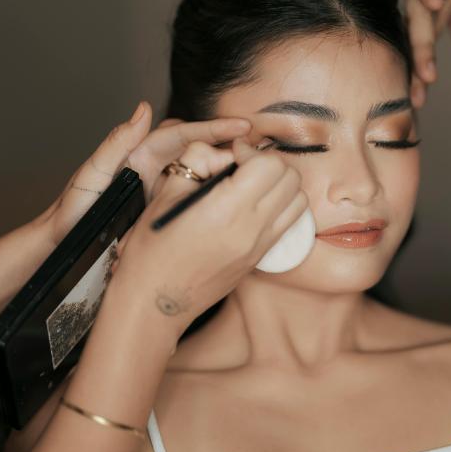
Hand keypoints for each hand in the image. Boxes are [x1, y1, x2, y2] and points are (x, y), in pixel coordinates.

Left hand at [38, 102, 251, 245]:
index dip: (213, 129)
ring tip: (259, 168)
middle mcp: (156, 167)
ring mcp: (164, 190)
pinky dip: (219, 194)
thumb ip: (116, 143)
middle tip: (262, 145)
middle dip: (231, 143)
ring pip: (204, 173)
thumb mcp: (92, 175)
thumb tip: (142, 108)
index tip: (241, 127)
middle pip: (200, 148)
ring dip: (230, 168)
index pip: (183, 134)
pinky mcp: (167, 212)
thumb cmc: (73, 211)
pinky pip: (197, 198)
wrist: (65, 248)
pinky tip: (238, 198)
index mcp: (140, 154)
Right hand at [110, 138, 307, 338]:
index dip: (251, 150)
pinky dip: (281, 206)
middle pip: (290, 178)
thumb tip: (225, 150)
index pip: (269, 165)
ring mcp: (259, 246)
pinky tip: (253, 206)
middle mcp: (250, 228)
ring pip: (298, 201)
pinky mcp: (260, 259)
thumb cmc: (152, 248)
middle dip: (269, 164)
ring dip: (280, 185)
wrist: (154, 301)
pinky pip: (290, 224)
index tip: (232, 153)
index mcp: (226, 209)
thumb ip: (198, 159)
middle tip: (243, 166)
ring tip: (252, 185)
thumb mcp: (166, 192)